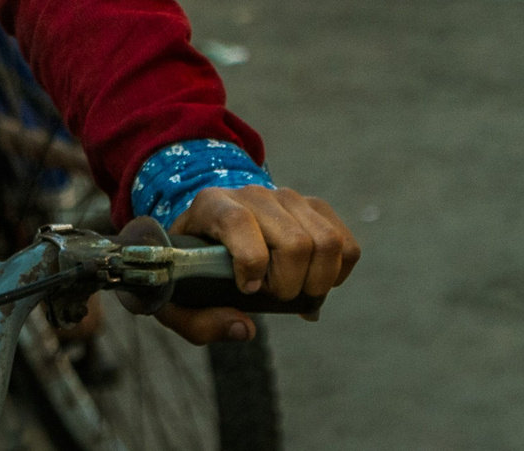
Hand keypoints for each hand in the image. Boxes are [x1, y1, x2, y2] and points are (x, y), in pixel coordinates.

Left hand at [159, 186, 359, 345]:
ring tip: (295, 289)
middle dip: (290, 285)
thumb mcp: (177, 300)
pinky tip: (315, 280)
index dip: (250, 262)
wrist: (210, 234)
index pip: (238, 222)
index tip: (247, 288)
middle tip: (273, 296)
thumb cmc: (193, 270)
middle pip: (295, 243)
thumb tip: (243, 328)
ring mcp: (287, 197)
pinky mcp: (314, 207)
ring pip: (327, 242)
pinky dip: (338, 273)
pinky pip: (346, 244)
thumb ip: (198, 322)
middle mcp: (252, 194)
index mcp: (212, 206)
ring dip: (318, 280)